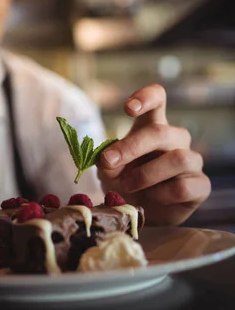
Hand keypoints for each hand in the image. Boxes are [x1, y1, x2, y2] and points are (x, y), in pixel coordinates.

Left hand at [96, 84, 210, 225]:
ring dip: (147, 174)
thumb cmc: (125, 181)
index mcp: (153, 125)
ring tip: (128, 186)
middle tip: (109, 161)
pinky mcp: (200, 185)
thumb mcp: (110, 169)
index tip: (128, 108)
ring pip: (178, 158)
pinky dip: (161, 194)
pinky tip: (151, 198)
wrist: (139, 212)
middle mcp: (175, 139)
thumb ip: (109, 160)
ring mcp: (191, 161)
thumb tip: (109, 159)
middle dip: (132, 147)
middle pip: (161, 132)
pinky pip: (184, 187)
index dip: (146, 97)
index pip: (158, 98)